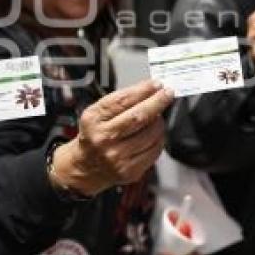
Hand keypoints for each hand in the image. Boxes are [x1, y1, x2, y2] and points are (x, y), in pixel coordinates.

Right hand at [50, 80, 173, 196]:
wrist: (86, 167)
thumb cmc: (95, 135)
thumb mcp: (97, 113)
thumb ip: (120, 101)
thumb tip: (149, 90)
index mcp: (93, 120)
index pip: (121, 101)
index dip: (142, 90)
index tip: (155, 84)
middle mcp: (103, 139)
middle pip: (138, 117)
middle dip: (157, 102)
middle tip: (167, 94)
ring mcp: (117, 157)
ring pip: (151, 133)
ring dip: (159, 121)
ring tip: (157, 117)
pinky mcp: (129, 170)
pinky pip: (155, 150)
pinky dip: (159, 138)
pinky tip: (154, 134)